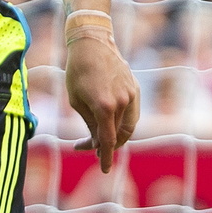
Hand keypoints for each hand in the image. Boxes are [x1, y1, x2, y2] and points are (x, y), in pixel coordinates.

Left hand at [65, 35, 137, 172]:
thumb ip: (90, 124)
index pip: (108, 141)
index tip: (104, 170)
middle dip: (106, 146)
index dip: (106, 157)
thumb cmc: (78, 71)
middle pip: (118, 135)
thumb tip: (98, 142)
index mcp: (104, 108)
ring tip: (101, 138)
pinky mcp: (134, 88)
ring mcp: (131, 95)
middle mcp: (122, 103)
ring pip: (128, 126)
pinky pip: (132, 113)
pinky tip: (111, 123)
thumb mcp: (77, 101)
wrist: (92, 42)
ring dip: (117, 136)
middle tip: (91, 148)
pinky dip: (124, 123)